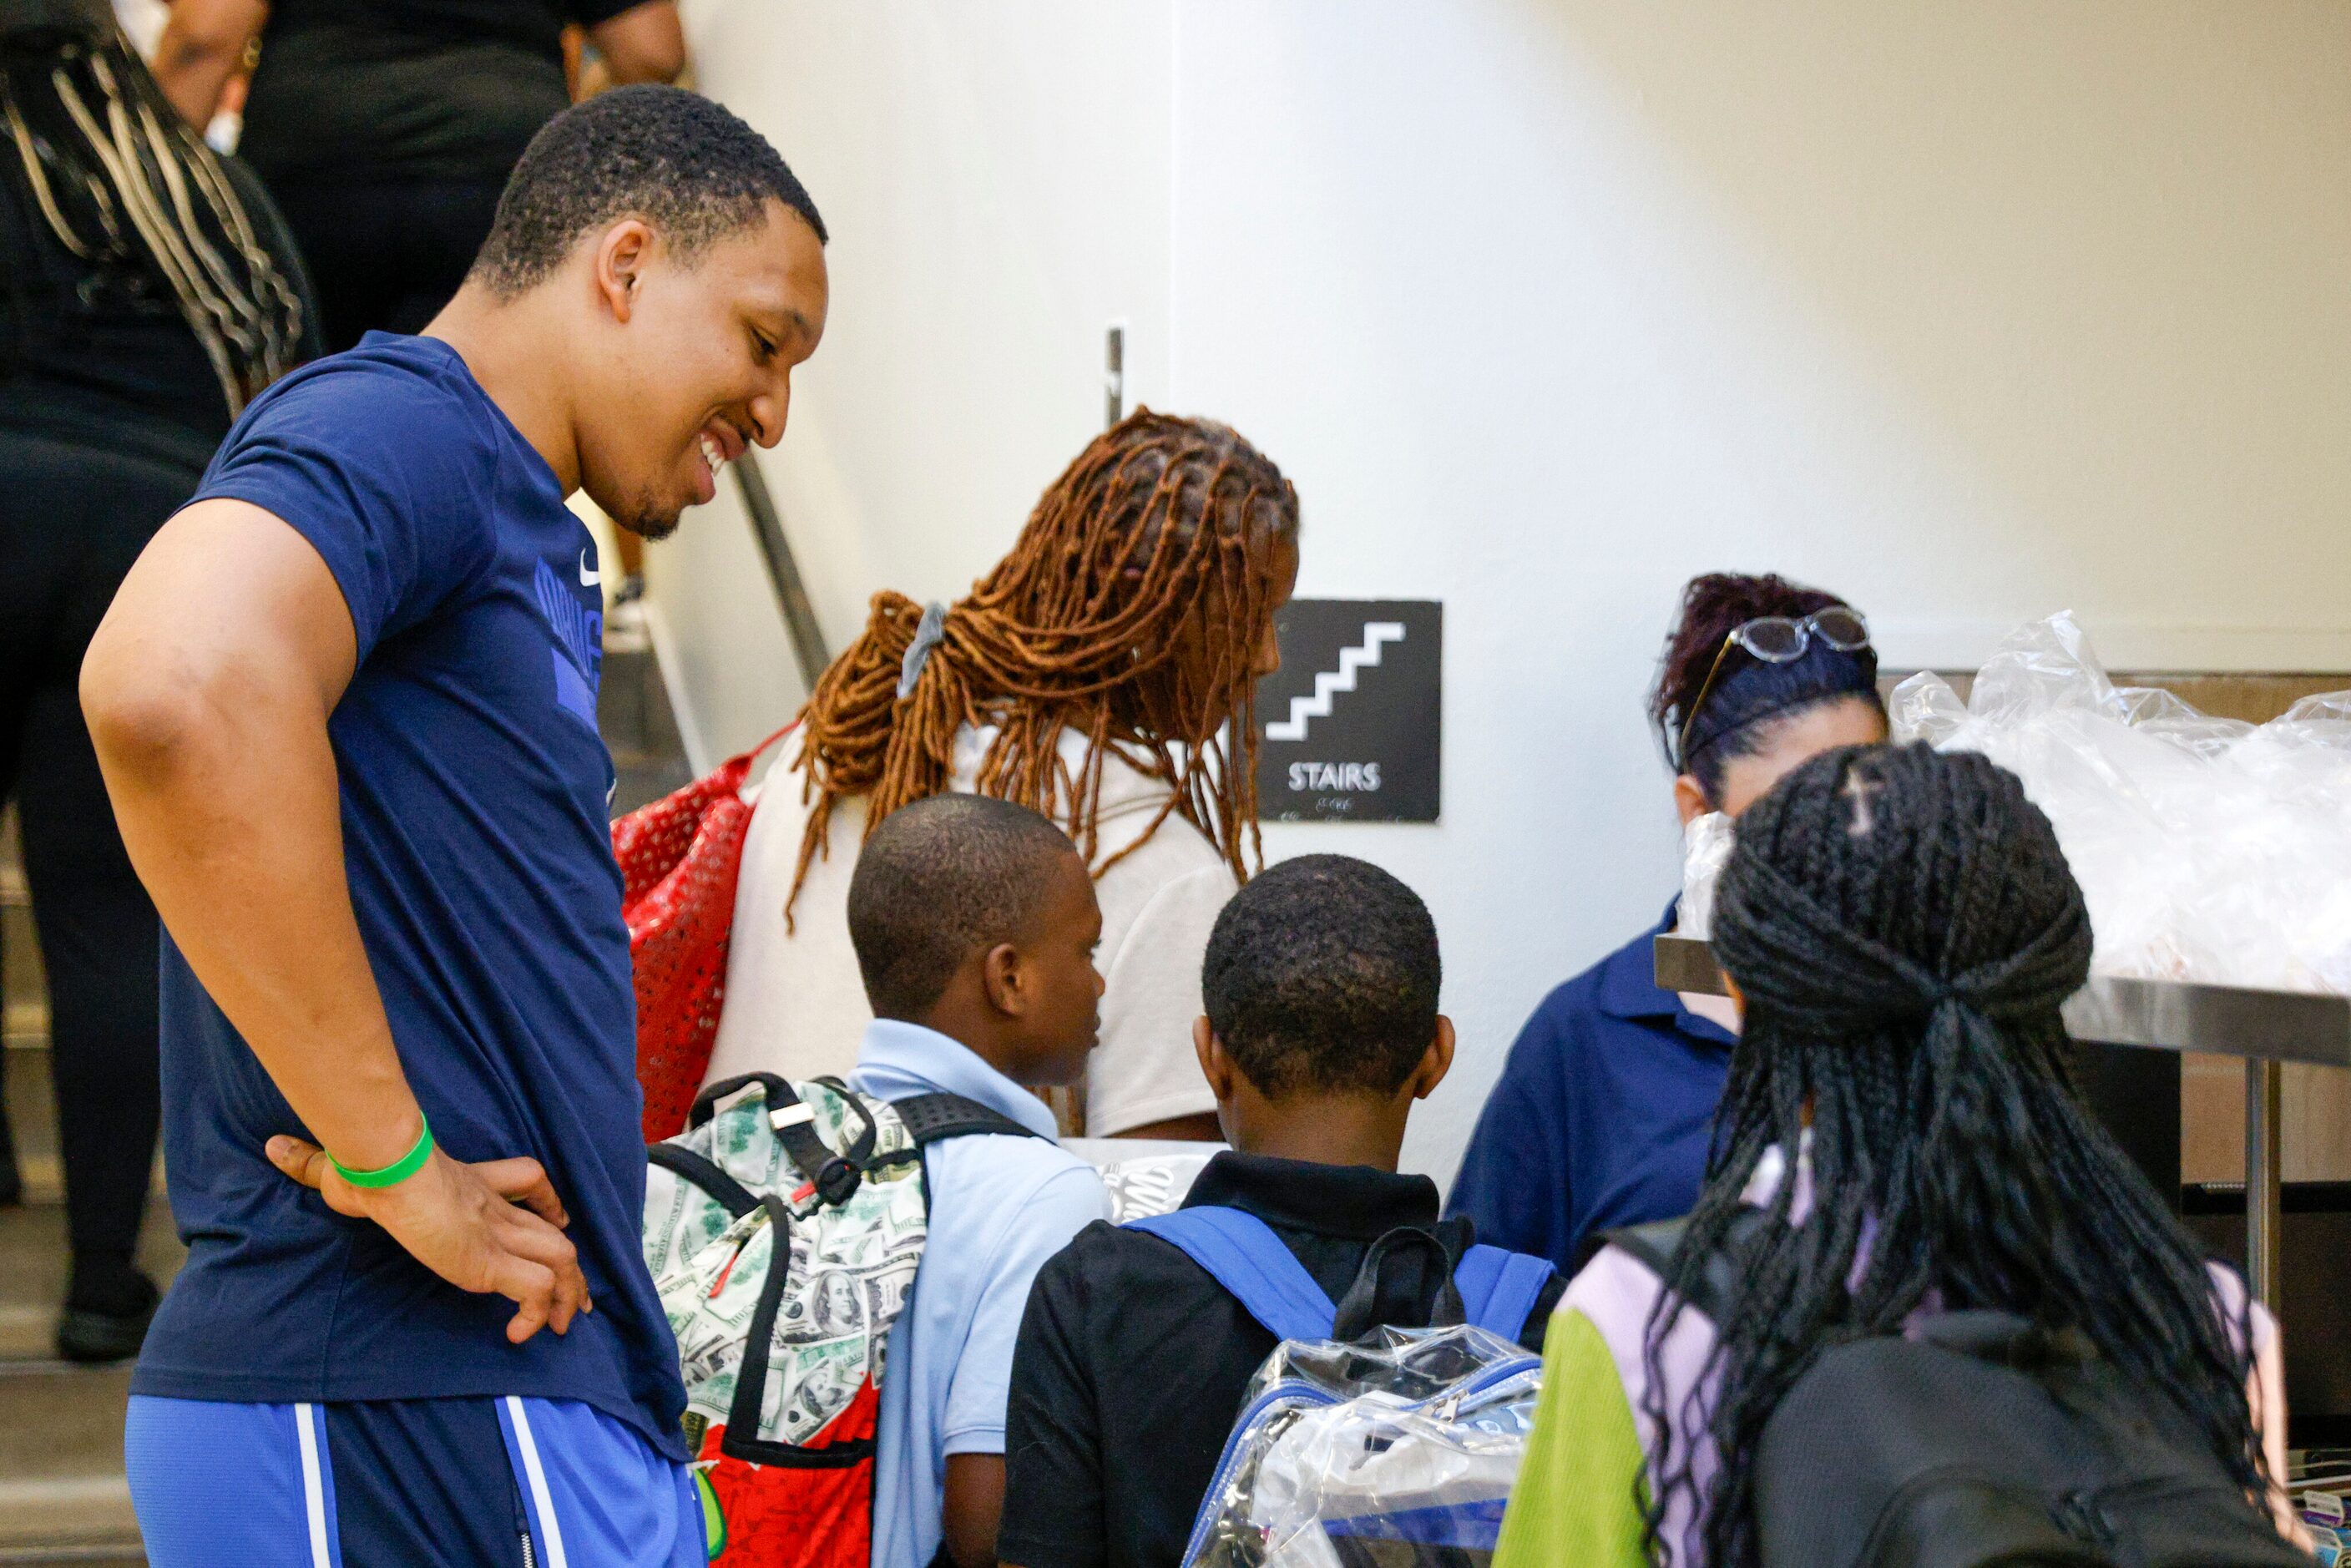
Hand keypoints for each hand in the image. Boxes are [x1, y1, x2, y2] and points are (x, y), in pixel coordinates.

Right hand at [267, 1135, 593, 1343]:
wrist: (387, 1170)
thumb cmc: (368, 1168)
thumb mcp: (343, 1172)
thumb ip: (315, 1166)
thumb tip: (275, 1149)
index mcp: (472, 1186)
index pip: (529, 1179)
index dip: (549, 1201)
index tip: (558, 1219)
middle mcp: (493, 1212)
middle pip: (556, 1233)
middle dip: (572, 1268)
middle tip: (577, 1298)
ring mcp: (496, 1237)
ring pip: (561, 1261)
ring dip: (565, 1295)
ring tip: (559, 1325)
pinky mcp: (491, 1261)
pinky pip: (534, 1290)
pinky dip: (534, 1312)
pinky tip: (517, 1332)